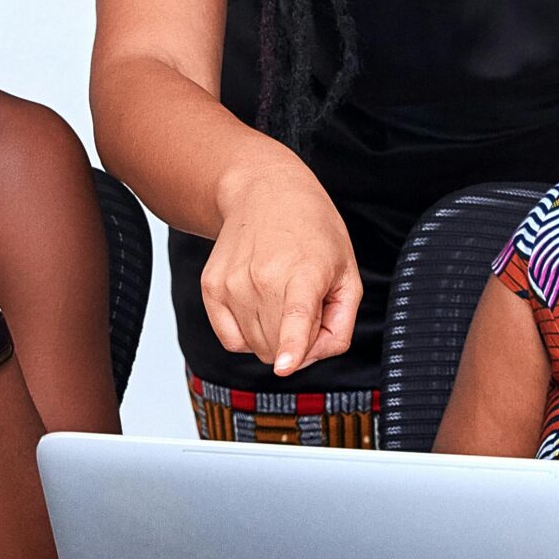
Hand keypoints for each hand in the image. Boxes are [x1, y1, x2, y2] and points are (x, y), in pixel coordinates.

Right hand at [201, 161, 361, 375]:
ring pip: (256, 348)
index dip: (291, 345)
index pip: (296, 314)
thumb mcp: (347, 272)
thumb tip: (309, 358)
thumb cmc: (313, 232)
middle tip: (306, 305)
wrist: (264, 192)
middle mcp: (263, 277)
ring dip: (273, 336)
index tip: (284, 366)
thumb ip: (341, 324)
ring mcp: (232, 283)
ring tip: (282, 295)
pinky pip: (232, 340)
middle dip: (297, 342)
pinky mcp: (210, 288)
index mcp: (304, 271)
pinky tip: (259, 304)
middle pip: (279, 347)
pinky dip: (249, 333)